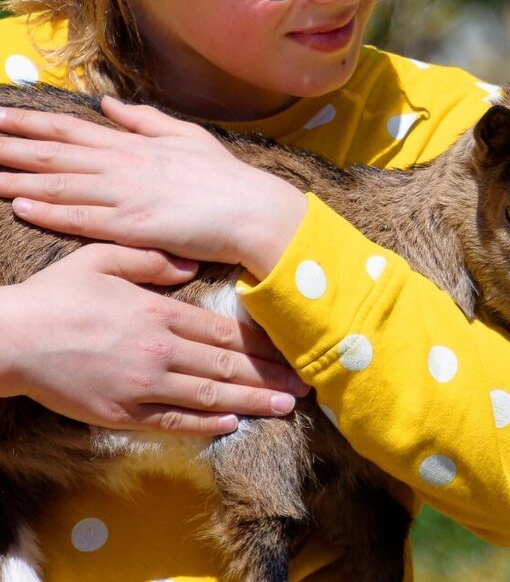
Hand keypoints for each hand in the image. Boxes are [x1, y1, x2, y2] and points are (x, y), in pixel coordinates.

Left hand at [0, 97, 306, 278]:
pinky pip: (83, 219)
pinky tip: (21, 206)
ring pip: (60, 184)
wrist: (253, 210)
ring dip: (18, 178)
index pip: (70, 129)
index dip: (30, 121)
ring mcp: (125, 196)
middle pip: (54, 153)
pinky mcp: (132, 227)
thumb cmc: (224, 178)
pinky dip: (50, 212)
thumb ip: (144, 120)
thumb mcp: (186, 137)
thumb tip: (108, 104)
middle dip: (11, 145)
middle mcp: (122, 166)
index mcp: (133, 145)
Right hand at [0, 243, 307, 433]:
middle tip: (306, 381)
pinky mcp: (120, 413)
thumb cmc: (57, 296)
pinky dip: (206, 422)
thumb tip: (191, 264)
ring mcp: (141, 385)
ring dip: (252, 400)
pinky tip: (232, 423)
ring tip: (286, 404)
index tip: (291, 346)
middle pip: (227, 364)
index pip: (224, 329)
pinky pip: (172, 421)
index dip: (262, 341)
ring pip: (209, 394)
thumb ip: (152, 259)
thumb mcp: (105, 259)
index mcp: (159, 312)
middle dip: (271, 374)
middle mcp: (159, 351)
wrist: (10, 339)